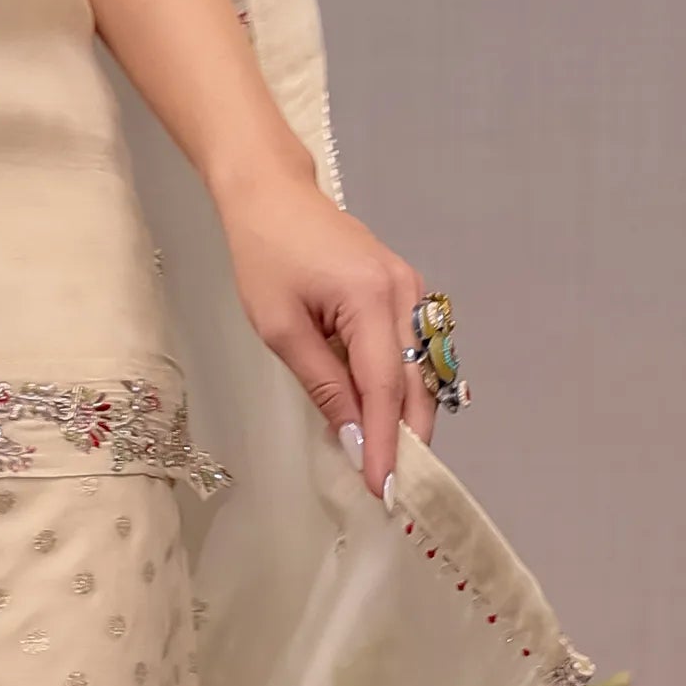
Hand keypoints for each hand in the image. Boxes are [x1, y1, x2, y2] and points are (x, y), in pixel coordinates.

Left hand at [214, 158, 440, 498]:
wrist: (273, 195)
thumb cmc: (265, 256)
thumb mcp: (281, 329)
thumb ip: (323, 385)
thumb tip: (355, 439)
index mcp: (371, 299)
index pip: (385, 388)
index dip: (387, 443)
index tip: (385, 489)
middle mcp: (405, 294)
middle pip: (416, 384)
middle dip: (408, 440)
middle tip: (395, 490)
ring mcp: (412, 289)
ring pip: (421, 371)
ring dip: (408, 417)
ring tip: (389, 461)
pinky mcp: (406, 290)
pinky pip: (412, 351)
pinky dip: (400, 387)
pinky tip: (381, 415)